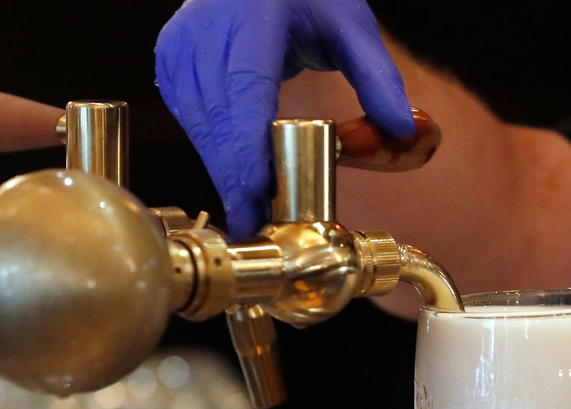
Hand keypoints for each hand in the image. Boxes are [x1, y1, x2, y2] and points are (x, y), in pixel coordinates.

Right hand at [155, 0, 414, 237]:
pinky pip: (189, 117)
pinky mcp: (171, 59)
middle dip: (236, 178)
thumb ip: (377, 78)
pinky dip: (212, 149)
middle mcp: (208, 27)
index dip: (246, 150)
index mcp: (254, 16)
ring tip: (250, 210)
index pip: (245, 91)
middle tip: (257, 225)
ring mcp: (181, 43)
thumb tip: (400, 131)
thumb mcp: (350, 26)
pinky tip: (235, 174)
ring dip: (223, 169)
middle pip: (217, 119)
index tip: (255, 196)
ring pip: (198, 124)